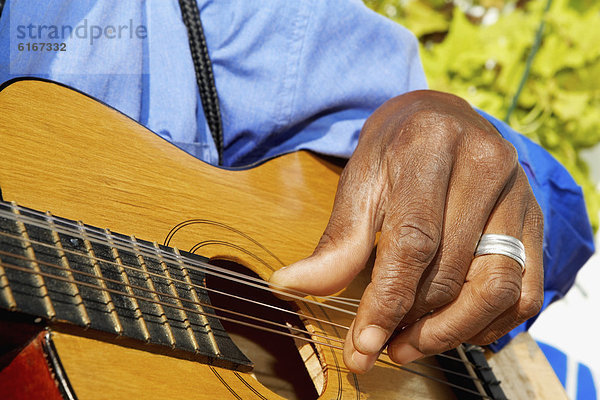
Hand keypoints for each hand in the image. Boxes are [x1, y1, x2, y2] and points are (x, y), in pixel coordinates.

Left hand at [269, 90, 543, 372]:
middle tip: (383, 344)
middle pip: (453, 269)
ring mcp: (519, 191)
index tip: (364, 343)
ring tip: (414, 344)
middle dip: (414, 322)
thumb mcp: (359, 183)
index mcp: (430, 144)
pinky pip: (526, 288)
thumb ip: (337, 240)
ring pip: (498, 284)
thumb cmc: (394, 151)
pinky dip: (491, 322)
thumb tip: (290, 285)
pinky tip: (456, 329)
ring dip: (453, 330)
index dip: (388, 300)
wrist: (440, 118)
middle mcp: (484, 163)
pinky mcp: (536, 216)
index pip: (414, 240)